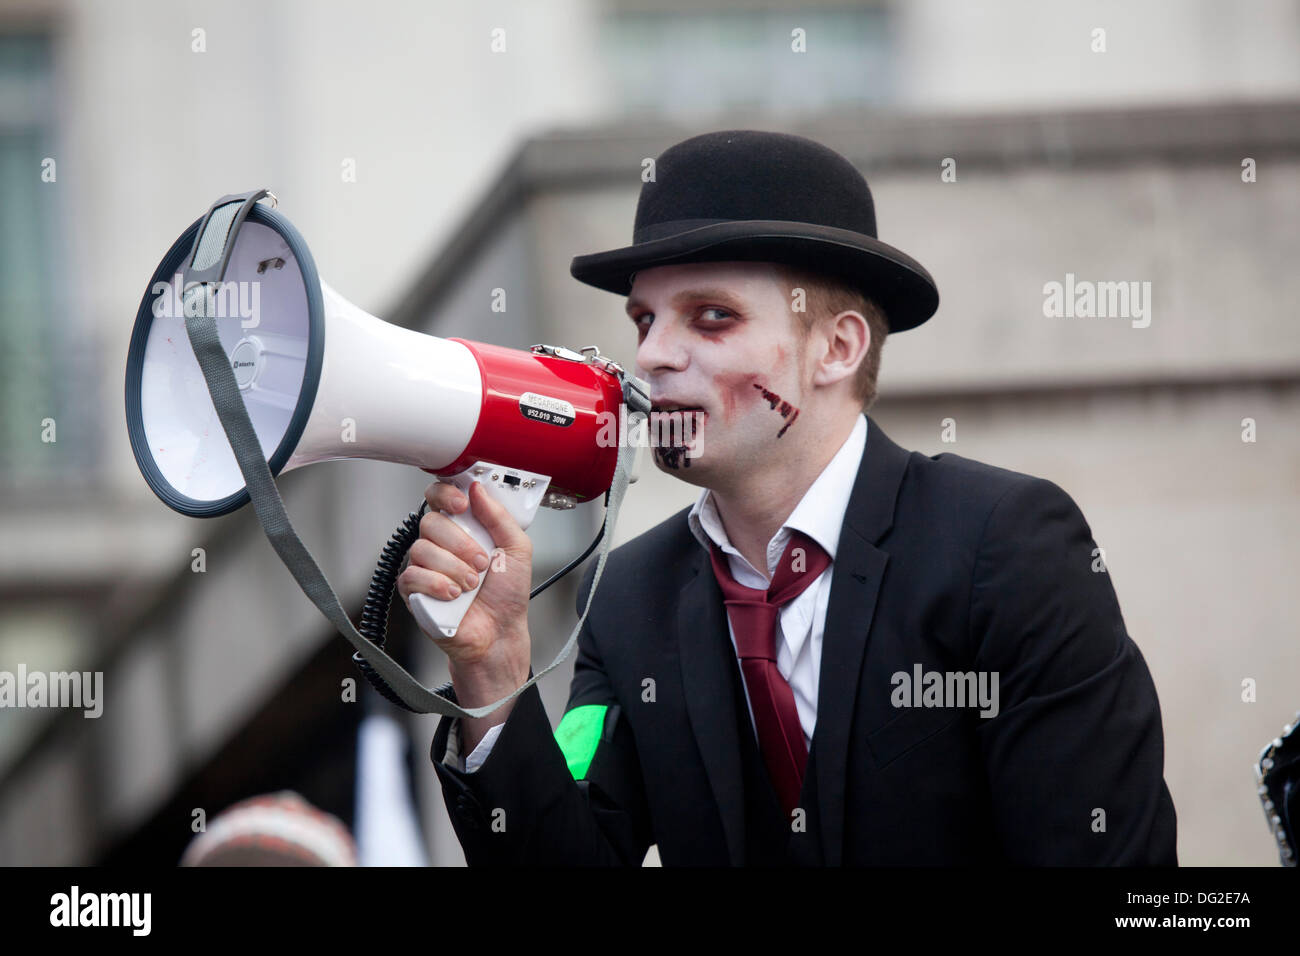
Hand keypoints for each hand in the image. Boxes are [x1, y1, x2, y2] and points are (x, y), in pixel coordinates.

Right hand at [398, 480, 531, 730]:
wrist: (501, 632)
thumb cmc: (508, 594)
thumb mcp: (518, 549)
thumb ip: (500, 517)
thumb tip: (478, 488)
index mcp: (463, 528)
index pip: (439, 496)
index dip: (446, 494)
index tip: (462, 505)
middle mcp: (440, 544)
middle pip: (431, 522)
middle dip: (460, 543)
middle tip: (481, 563)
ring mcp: (424, 566)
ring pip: (422, 549)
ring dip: (454, 568)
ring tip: (472, 585)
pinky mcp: (413, 591)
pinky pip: (412, 575)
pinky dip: (437, 584)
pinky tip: (454, 595)